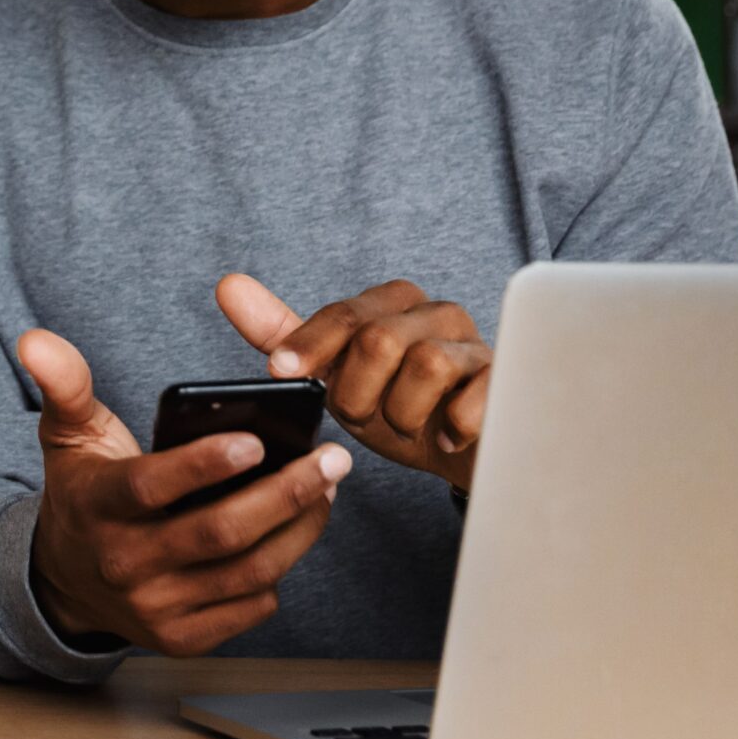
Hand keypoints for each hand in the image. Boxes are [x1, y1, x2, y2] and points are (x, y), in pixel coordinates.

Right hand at [19, 328, 349, 656]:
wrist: (66, 582)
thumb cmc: (84, 493)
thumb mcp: (69, 436)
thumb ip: (64, 384)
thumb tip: (37, 340)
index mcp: (98, 505)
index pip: (152, 487)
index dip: (204, 465)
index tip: (255, 439)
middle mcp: (125, 564)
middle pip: (219, 533)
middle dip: (286, 494)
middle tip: (333, 458)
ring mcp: (155, 608)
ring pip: (247, 572)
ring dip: (299, 529)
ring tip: (328, 488)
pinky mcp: (183, 639)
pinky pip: (250, 607)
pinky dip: (282, 569)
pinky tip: (297, 531)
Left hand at [215, 274, 490, 490]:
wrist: (459, 454)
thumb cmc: (394, 406)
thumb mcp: (333, 374)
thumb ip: (283, 333)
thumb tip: (228, 285)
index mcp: (392, 304)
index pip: (344, 314)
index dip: (310, 343)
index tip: (280, 371)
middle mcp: (436, 313)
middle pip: (379, 338)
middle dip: (358, 392)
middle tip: (361, 418)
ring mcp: (476, 344)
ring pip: (426, 363)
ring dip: (402, 412)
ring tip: (406, 427)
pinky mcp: (509, 379)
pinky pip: (478, 391)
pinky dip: (451, 422)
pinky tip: (444, 437)